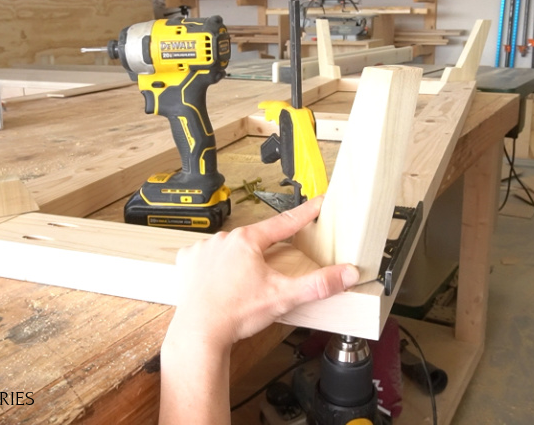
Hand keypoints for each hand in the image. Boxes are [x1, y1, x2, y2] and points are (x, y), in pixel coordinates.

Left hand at [168, 196, 359, 351]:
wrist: (200, 331)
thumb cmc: (236, 314)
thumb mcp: (283, 297)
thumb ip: (318, 284)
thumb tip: (346, 274)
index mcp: (248, 241)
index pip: (284, 222)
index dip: (304, 213)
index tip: (318, 202)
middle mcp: (223, 239)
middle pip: (254, 239)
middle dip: (264, 251)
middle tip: (268, 273)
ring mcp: (203, 249)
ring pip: (229, 248)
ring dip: (237, 260)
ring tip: (241, 285)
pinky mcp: (187, 262)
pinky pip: (205, 258)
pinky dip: (213, 266)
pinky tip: (219, 281)